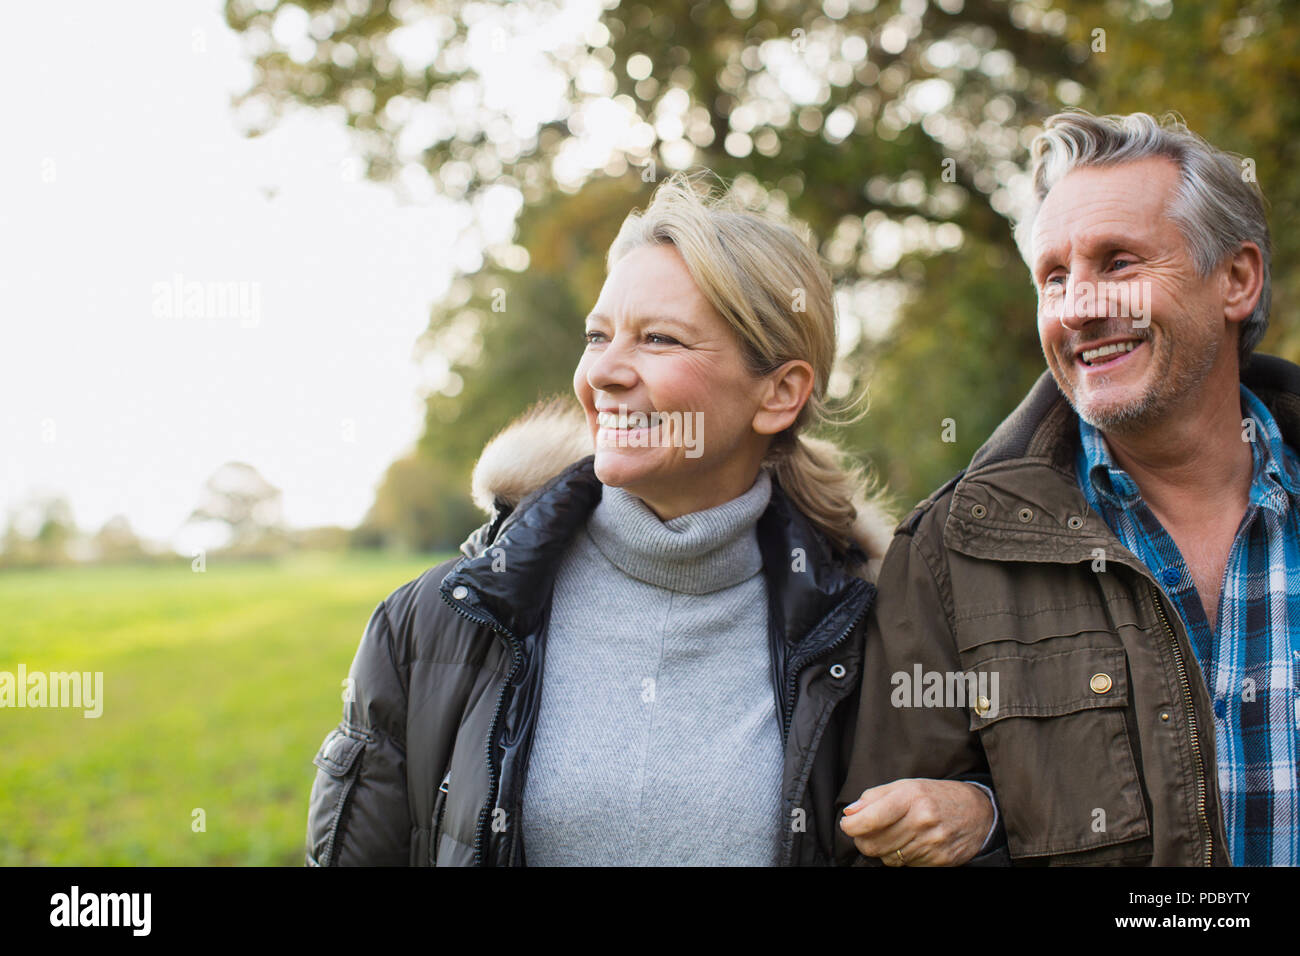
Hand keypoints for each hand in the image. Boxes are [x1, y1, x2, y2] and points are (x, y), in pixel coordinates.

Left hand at [839, 778, 993, 866]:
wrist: (977, 812)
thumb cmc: (936, 795)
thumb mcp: (906, 785)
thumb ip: (874, 797)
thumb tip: (850, 812)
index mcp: (910, 797)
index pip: (870, 819)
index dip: (851, 826)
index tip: (848, 824)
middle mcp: (922, 820)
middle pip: (874, 843)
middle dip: (863, 839)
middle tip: (866, 831)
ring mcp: (931, 843)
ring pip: (887, 858)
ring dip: (882, 849)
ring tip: (891, 835)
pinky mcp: (939, 861)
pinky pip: (905, 866)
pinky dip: (901, 858)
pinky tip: (909, 844)